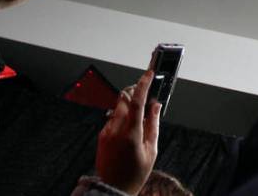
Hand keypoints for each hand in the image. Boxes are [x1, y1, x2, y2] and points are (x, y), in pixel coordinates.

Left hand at [96, 70, 160, 194]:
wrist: (112, 189)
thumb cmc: (134, 174)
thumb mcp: (151, 150)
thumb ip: (153, 124)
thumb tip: (156, 105)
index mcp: (131, 133)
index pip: (136, 101)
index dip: (143, 84)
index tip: (149, 73)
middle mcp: (115, 129)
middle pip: (124, 99)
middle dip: (135, 91)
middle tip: (145, 92)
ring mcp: (106, 132)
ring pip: (118, 108)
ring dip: (129, 105)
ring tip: (140, 117)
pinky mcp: (102, 135)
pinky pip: (113, 119)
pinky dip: (123, 117)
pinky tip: (130, 130)